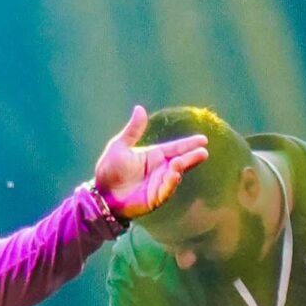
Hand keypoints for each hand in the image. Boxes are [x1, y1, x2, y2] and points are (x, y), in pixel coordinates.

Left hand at [94, 109, 208, 221]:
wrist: (102, 193)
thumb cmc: (109, 169)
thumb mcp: (120, 146)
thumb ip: (133, 130)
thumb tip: (140, 108)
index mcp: (154, 155)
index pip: (175, 148)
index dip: (189, 144)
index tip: (203, 139)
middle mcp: (160, 169)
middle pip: (181, 161)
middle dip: (192, 157)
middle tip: (203, 151)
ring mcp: (159, 183)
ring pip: (175, 175)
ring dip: (180, 168)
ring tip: (181, 161)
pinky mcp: (155, 198)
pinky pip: (166, 189)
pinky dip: (171, 182)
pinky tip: (174, 174)